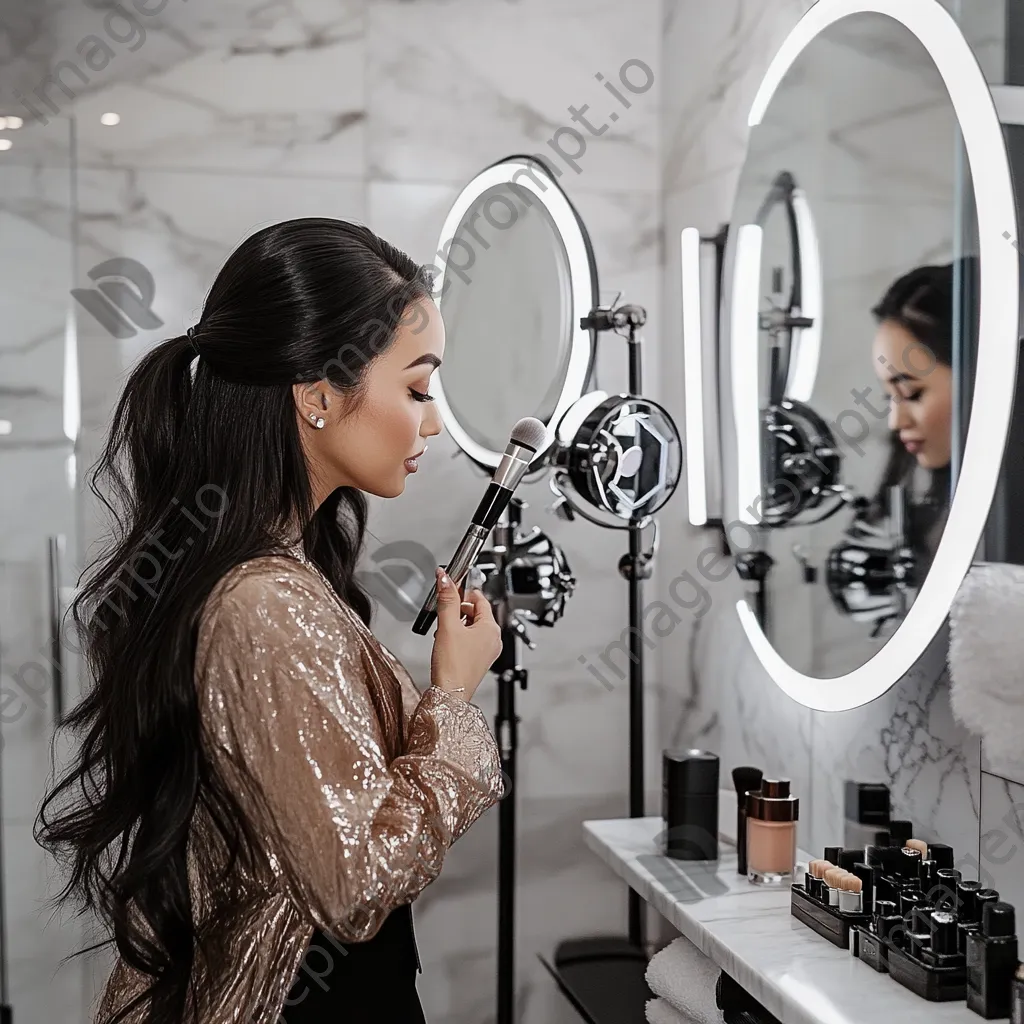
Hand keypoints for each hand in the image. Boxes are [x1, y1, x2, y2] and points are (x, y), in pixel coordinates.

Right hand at [430, 567, 501, 701]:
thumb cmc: (453, 666)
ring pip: (473, 627)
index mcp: (491, 628)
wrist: (450, 694)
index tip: (451, 588)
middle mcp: (493, 639)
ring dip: (457, 623)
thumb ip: (447, 599)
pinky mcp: (479, 660)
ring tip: (443, 629)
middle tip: (444, 611)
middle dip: (459, 609)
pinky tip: (446, 641)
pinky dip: (459, 636)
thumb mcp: (447, 626)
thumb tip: (445, 579)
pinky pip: (471, 640)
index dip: (464, 592)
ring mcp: (487, 651)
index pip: (480, 599)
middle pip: (477, 612)